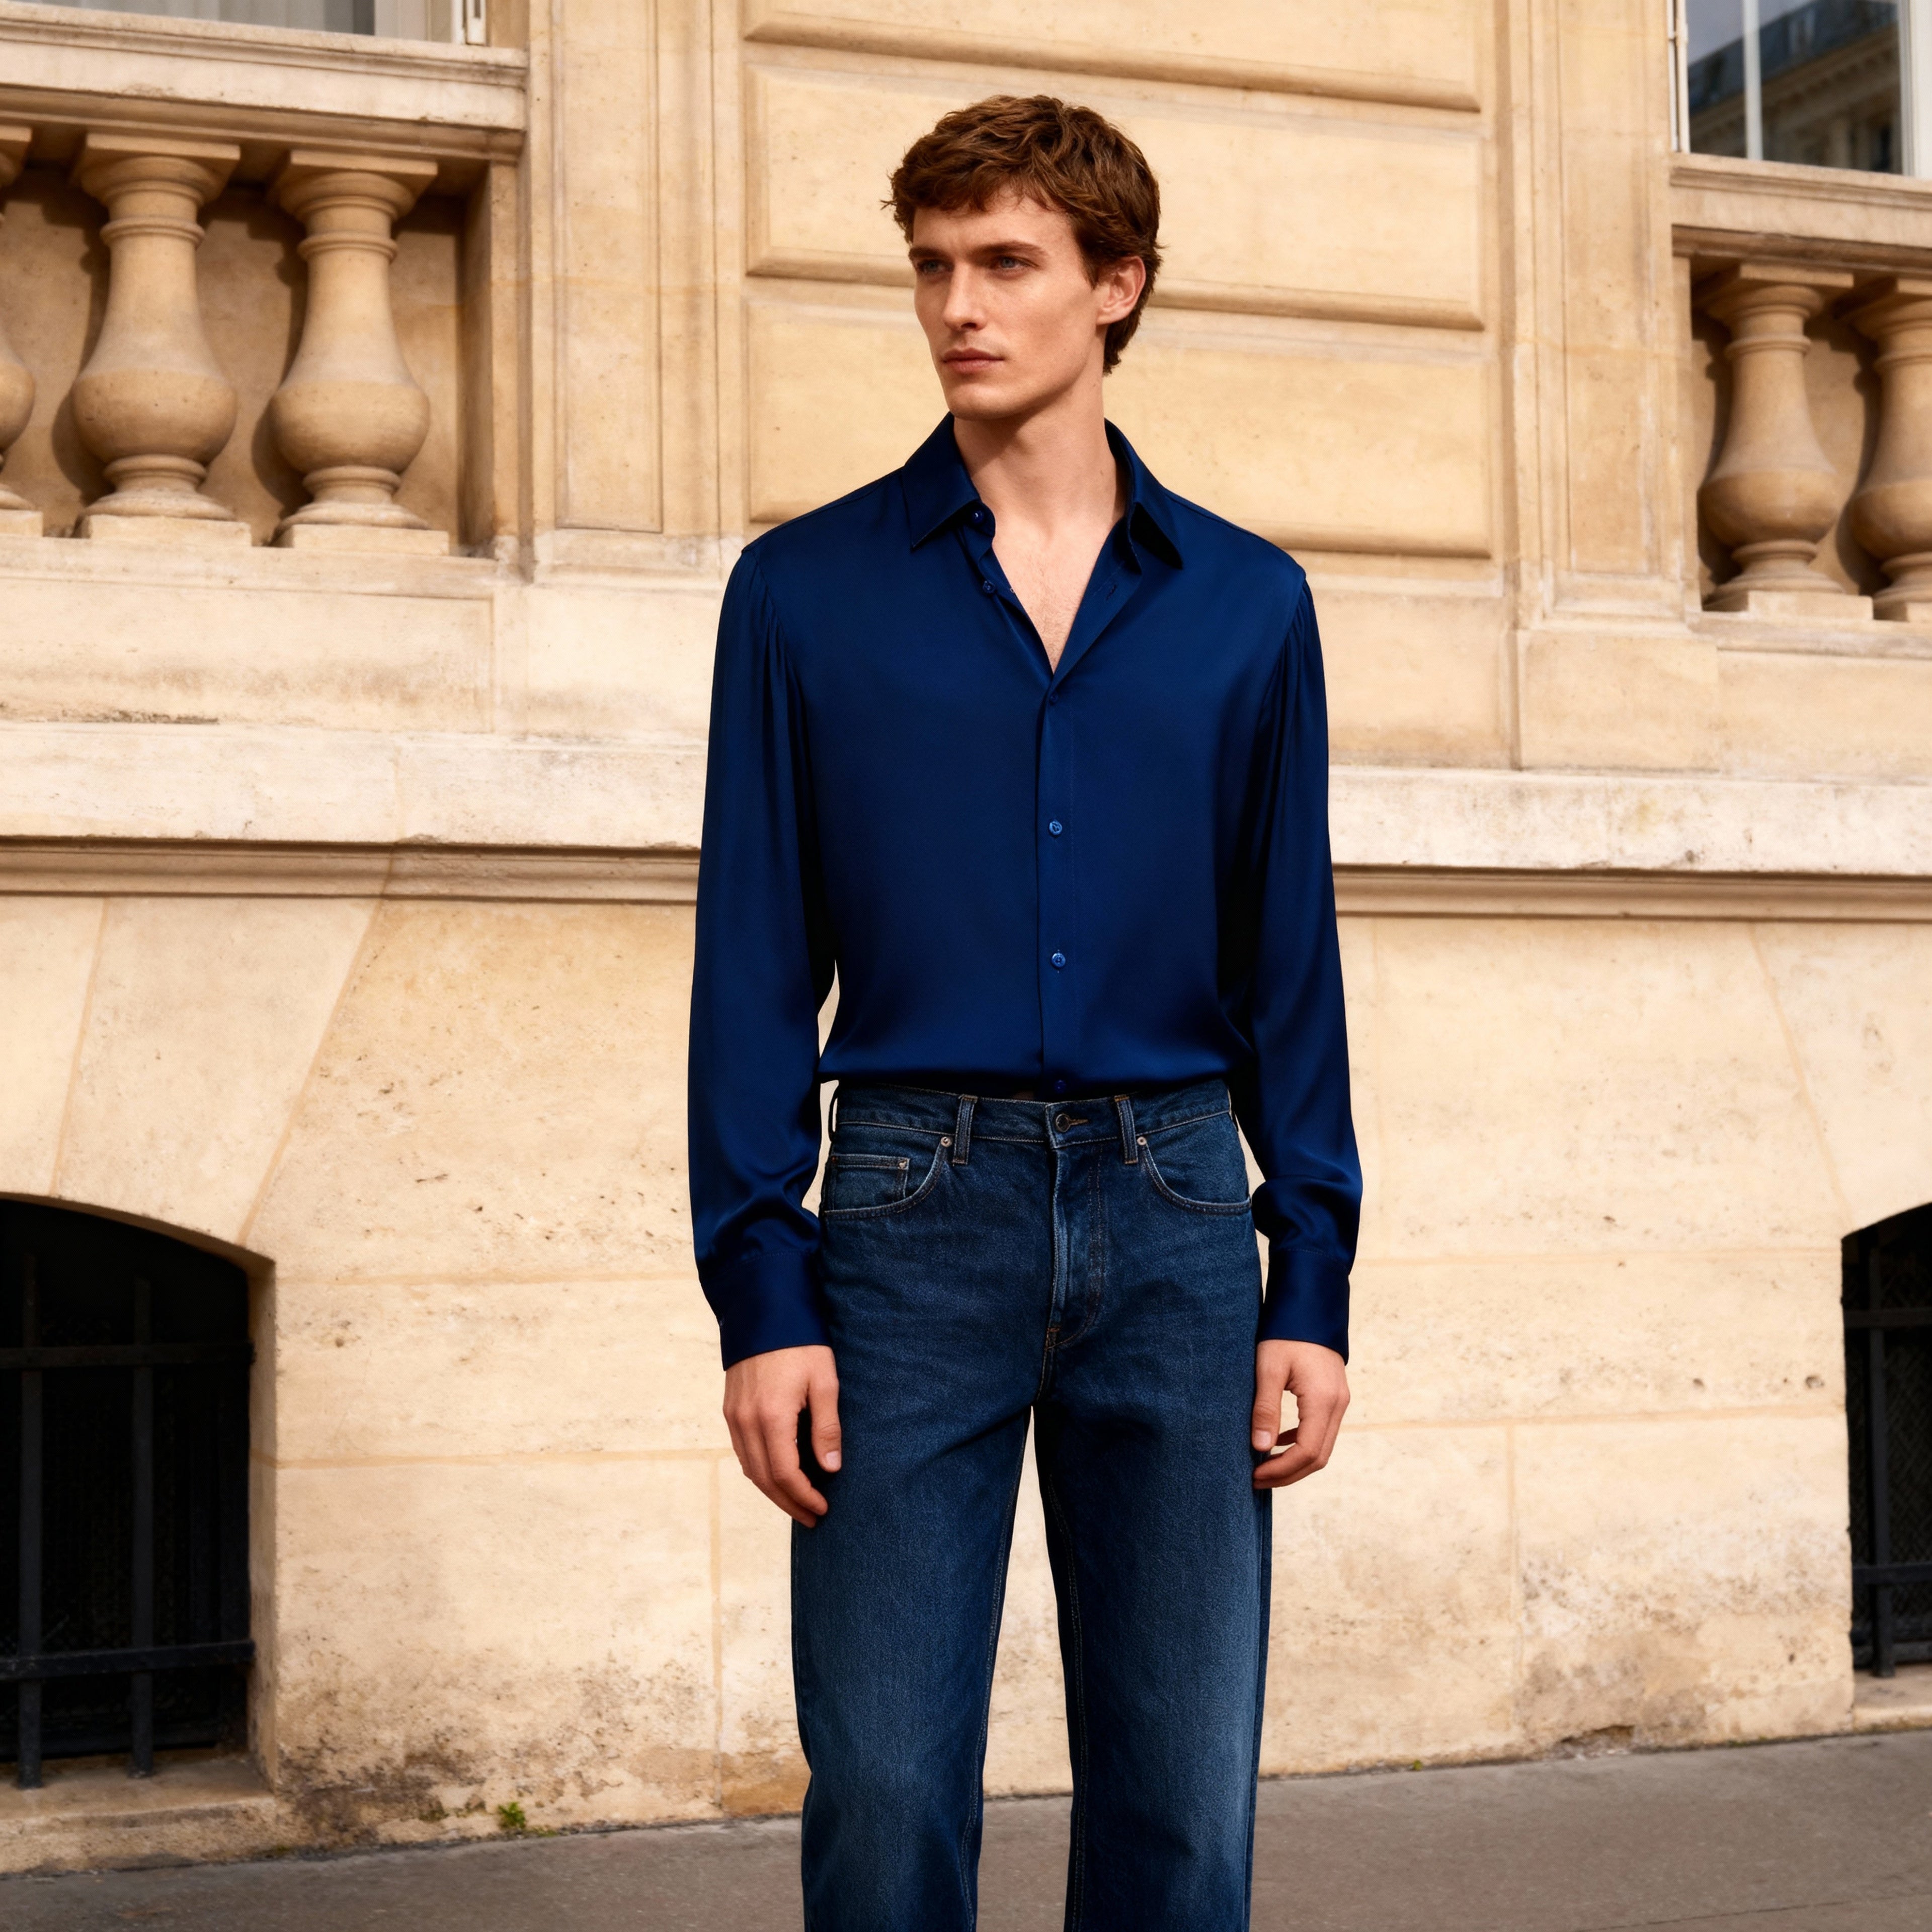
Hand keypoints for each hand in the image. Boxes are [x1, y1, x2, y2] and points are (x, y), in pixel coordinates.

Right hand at [723, 1343, 840, 1525]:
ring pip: (749, 1468)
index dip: (803, 1496)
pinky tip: (777, 1474)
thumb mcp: (824, 1381)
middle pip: (763, 1478)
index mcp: (771, 1417)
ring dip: (772, 1490)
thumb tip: (831, 1468)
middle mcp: (746, 1421)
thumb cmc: (800, 1343)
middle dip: (788, 1502)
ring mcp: (734, 1415)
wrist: (763, 1310)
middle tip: (812, 1517)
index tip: (822, 1509)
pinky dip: (759, 1469)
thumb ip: (827, 1427)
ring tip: (797, 1502)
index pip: (784, 1473)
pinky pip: (742, 1451)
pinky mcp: (730, 1408)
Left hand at [1250, 1339, 1347, 1489]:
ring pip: (1321, 1447)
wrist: (1310, 1305)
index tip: (1254, 1475)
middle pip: (1318, 1457)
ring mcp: (1339, 1401)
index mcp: (1323, 1401)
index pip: (1306, 1452)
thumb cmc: (1285, 1332)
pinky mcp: (1333, 1395)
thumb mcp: (1268, 1368)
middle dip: (1287, 1473)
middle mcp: (1337, 1405)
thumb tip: (1261, 1448)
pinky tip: (1278, 1441)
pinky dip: (1300, 1443)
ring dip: (1294, 1461)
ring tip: (1264, 1466)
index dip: (1281, 1470)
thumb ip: (1265, 1409)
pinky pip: (1321, 1431)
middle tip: (1256, 1479)